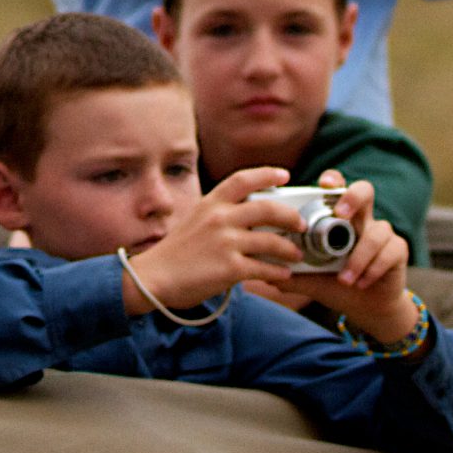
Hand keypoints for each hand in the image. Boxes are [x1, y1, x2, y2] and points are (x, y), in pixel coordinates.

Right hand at [118, 166, 298, 313]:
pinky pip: (264, 268)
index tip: (284, 175)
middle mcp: (219, 218)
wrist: (152, 278)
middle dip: (291, 216)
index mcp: (210, 203)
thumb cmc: (174, 253)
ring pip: (272, 241)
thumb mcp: (194, 220)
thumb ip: (218, 213)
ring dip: (290, 249)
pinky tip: (283, 275)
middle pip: (268, 208)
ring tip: (295, 255)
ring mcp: (225, 243)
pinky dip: (278, 272)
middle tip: (300, 224)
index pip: (243, 179)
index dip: (267, 174)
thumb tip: (248, 215)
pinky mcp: (229, 268)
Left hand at [287, 177, 420, 344]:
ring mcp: (382, 233)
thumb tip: (263, 272)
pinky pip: (389, 251)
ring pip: (377, 231)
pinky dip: (372, 269)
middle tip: (341, 215)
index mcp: (339, 219)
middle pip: (364, 191)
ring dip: (358, 257)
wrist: (366, 308)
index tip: (324, 184)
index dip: (334, 180)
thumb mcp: (311, 280)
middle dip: (353, 198)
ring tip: (345, 279)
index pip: (337, 188)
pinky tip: (360, 283)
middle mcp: (362, 220)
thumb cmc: (337, 285)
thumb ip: (291, 275)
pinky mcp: (397, 250)